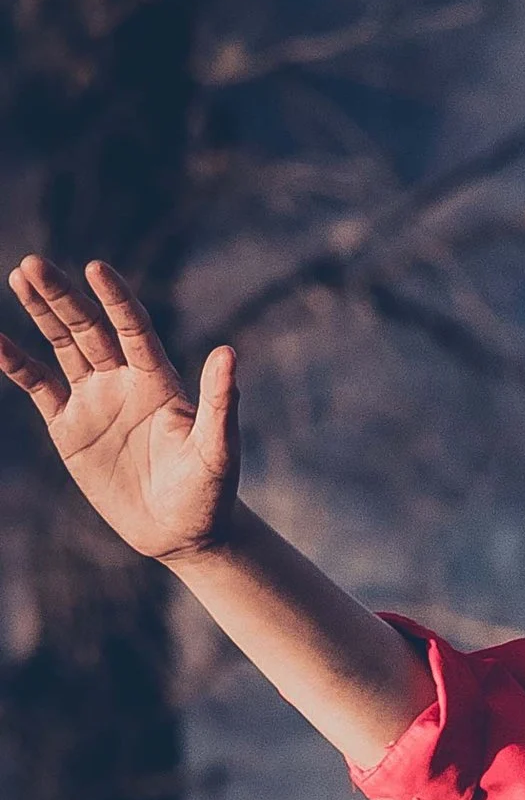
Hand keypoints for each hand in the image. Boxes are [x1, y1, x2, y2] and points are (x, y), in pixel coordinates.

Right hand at [0, 257, 239, 561]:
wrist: (181, 535)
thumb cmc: (209, 493)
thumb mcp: (218, 450)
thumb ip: (220, 403)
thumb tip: (229, 353)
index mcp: (160, 380)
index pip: (133, 328)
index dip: (115, 299)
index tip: (96, 269)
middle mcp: (125, 380)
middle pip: (89, 328)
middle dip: (63, 297)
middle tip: (34, 264)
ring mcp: (94, 399)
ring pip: (63, 345)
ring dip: (41, 312)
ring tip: (20, 276)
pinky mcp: (69, 425)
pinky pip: (38, 385)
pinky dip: (16, 362)